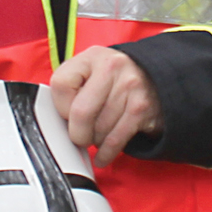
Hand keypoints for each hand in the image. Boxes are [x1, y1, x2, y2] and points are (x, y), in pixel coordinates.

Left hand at [48, 47, 161, 165]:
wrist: (156, 79)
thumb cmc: (115, 80)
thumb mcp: (92, 71)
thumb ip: (72, 88)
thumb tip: (55, 123)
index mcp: (92, 56)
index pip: (61, 85)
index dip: (61, 106)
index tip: (68, 112)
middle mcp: (112, 67)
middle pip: (80, 112)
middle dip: (77, 133)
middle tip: (81, 135)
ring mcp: (130, 86)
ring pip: (98, 129)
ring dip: (95, 140)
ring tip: (99, 134)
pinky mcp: (141, 108)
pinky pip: (115, 140)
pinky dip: (106, 153)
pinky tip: (103, 154)